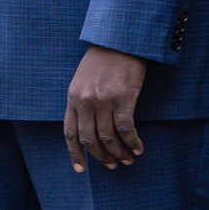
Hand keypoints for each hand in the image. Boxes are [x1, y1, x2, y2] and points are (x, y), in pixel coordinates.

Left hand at [64, 46, 146, 171]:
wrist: (119, 39)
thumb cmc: (103, 58)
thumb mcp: (83, 79)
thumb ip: (81, 101)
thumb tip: (88, 125)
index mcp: (73, 98)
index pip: (70, 133)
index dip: (75, 154)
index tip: (80, 170)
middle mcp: (85, 102)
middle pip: (90, 139)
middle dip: (100, 156)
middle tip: (111, 165)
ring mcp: (103, 101)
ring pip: (108, 137)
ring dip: (118, 153)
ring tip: (127, 160)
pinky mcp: (122, 99)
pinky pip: (125, 129)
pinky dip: (132, 142)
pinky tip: (138, 148)